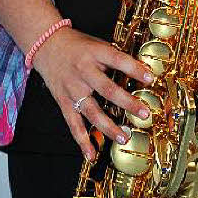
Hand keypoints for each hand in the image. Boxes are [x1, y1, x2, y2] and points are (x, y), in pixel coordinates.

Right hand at [32, 27, 154, 161]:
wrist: (47, 45)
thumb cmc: (77, 45)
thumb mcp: (97, 44)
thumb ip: (114, 58)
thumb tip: (140, 70)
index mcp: (95, 53)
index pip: (118, 60)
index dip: (134, 69)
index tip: (151, 78)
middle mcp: (83, 72)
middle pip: (107, 89)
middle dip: (127, 103)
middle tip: (143, 113)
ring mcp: (73, 88)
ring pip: (92, 111)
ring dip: (108, 127)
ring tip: (123, 137)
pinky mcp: (64, 102)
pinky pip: (73, 124)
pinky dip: (82, 140)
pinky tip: (92, 153)